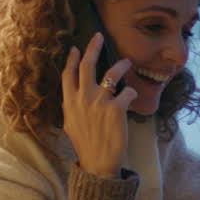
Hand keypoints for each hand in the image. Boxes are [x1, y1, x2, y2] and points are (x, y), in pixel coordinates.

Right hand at [61, 32, 138, 177]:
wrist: (98, 163)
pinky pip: (127, 92)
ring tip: (127, 61)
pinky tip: (132, 97)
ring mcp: (99, 102)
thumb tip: (74, 97)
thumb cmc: (86, 146)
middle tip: (98, 36)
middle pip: (86, 66)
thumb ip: (72, 108)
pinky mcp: (116, 109)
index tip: (74, 48)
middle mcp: (83, 99)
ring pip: (111, 73)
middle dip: (92, 48)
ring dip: (120, 65)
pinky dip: (131, 93)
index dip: (71, 60)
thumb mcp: (71, 125)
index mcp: (69, 103)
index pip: (68, 75)